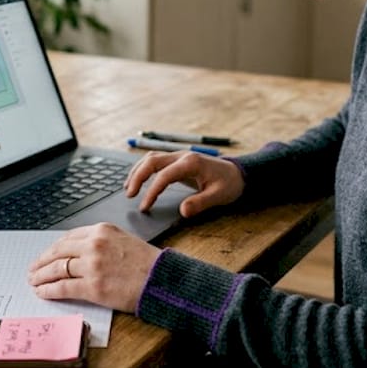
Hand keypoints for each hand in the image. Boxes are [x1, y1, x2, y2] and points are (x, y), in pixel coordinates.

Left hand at [28, 223, 160, 311]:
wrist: (163, 280)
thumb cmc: (148, 263)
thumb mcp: (123, 240)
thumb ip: (101, 242)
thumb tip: (79, 253)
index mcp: (101, 230)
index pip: (68, 237)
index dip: (54, 248)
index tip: (47, 255)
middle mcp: (94, 244)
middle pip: (58, 251)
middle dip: (42, 261)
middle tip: (33, 269)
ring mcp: (92, 265)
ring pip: (57, 269)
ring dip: (41, 276)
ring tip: (34, 281)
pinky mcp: (93, 287)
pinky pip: (63, 287)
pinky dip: (49, 290)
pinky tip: (43, 292)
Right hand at [126, 151, 244, 217]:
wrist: (238, 173)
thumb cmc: (229, 184)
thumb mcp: (218, 196)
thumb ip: (200, 203)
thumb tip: (182, 211)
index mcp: (191, 163)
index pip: (163, 176)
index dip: (151, 192)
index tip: (145, 207)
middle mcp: (182, 156)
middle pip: (152, 161)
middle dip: (137, 176)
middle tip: (129, 195)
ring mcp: (179, 156)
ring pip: (151, 158)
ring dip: (137, 171)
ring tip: (128, 189)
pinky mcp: (178, 160)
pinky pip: (156, 161)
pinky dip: (143, 169)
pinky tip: (138, 180)